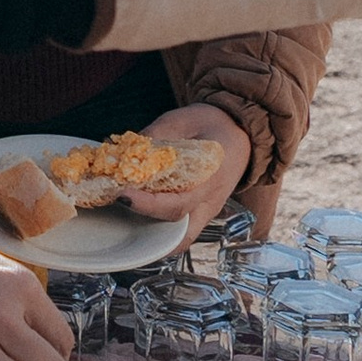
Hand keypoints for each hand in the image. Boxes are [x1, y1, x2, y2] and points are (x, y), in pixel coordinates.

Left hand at [119, 104, 252, 233]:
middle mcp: (212, 201)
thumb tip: (121, 153)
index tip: (123, 195)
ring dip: (154, 238)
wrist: (240, 131)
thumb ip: (154, 137)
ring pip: (182, 240)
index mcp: (212, 177)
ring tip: (126, 218)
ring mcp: (209, 211)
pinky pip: (182, 232)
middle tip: (121, 210)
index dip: (147, 204)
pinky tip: (139, 216)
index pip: (178, 203)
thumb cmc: (211, 124)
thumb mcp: (181, 120)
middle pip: (181, 234)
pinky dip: (160, 231)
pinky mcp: (202, 213)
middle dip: (148, 232)